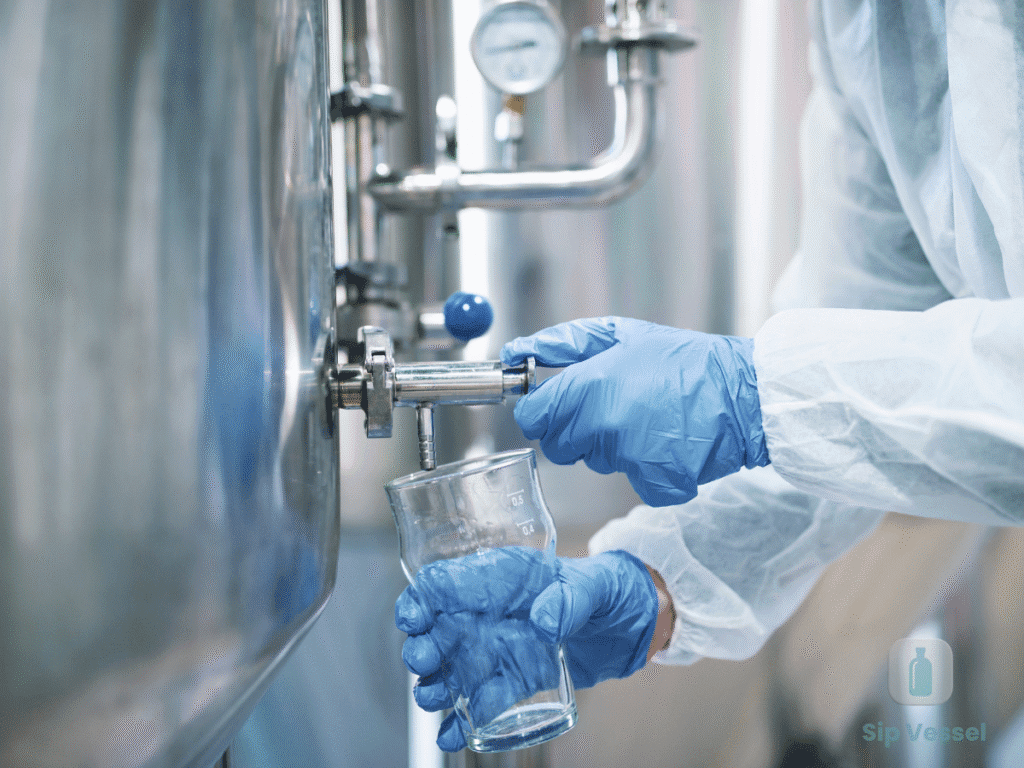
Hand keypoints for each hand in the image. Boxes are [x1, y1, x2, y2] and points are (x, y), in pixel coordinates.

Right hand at [395, 547, 657, 751]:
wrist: (632, 623)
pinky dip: (461, 721)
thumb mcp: (595, 585)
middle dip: (422, 647)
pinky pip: (479, 701)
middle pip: (436, 628)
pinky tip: (452, 735)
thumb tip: (544, 622)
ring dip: (435, 686)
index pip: (445, 581)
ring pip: (450, 668)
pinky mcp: (513, 679)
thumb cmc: (610, 588)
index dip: (421, 598)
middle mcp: (489, 614)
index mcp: (500, 578)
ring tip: (437, 700)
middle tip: (426, 662)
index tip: (414, 620)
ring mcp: (497, 649)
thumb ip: (571, 599)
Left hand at [501, 317, 768, 505]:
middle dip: (575, 431)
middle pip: (558, 446)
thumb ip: (563, 343)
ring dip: (612, 446)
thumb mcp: (622, 334)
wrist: (745, 392)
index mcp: (590, 386)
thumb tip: (516, 351)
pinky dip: (649, 469)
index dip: (542, 412)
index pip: (533, 419)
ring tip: (649, 419)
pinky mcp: (655, 483)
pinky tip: (669, 444)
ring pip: (595, 462)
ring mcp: (629, 458)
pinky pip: (633, 482)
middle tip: (612, 408)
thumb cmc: (685, 360)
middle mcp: (603, 425)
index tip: (555, 405)